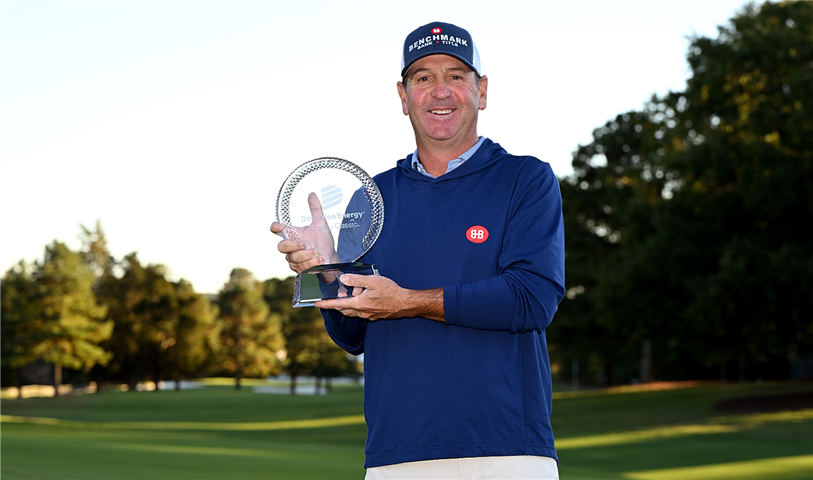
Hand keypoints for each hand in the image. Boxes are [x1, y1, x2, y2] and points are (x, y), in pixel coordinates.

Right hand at [270, 192, 338, 273]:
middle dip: (291, 245)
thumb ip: (315, 209)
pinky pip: (301, 267)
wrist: (331, 258)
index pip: (277, 230)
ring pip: (293, 258)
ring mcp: (294, 259)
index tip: (279, 226)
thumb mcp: (321, 224)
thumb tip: (312, 193)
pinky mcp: (300, 270)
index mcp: (292, 235)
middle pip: (281, 247)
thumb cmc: (323, 242)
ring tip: (318, 252)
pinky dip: (312, 263)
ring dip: (306, 255)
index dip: (275, 228)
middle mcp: (291, 247)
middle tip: (303, 243)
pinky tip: (320, 260)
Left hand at [315, 274, 444, 321]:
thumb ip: (357, 280)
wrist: (406, 304)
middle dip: (338, 302)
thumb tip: (343, 279)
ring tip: (353, 292)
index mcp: (359, 304)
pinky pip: (361, 312)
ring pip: (353, 311)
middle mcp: (362, 312)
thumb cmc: (391, 292)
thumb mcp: (373, 281)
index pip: (337, 304)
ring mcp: (368, 316)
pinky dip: (358, 305)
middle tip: (337, 294)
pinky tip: (364, 298)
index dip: (325, 304)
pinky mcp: (375, 316)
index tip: (315, 305)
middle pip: (344, 309)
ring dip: (349, 303)